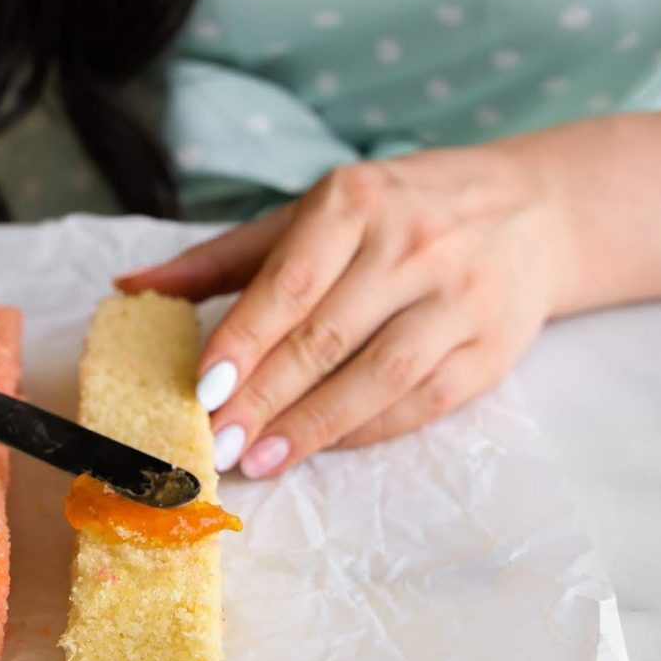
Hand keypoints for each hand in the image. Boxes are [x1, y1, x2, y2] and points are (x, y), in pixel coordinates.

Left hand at [118, 145, 573, 476]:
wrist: (528, 212)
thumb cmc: (399, 211)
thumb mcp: (315, 212)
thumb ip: (224, 257)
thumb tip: (131, 288)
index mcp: (356, 201)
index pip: (290, 281)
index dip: (244, 339)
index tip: (203, 389)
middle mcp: (411, 245)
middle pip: (327, 335)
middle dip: (264, 396)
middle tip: (214, 443)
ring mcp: (458, 298)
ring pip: (378, 375)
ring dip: (313, 426)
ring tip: (259, 459)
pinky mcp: (491, 348)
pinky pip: (423, 401)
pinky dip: (367, 431)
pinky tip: (323, 448)